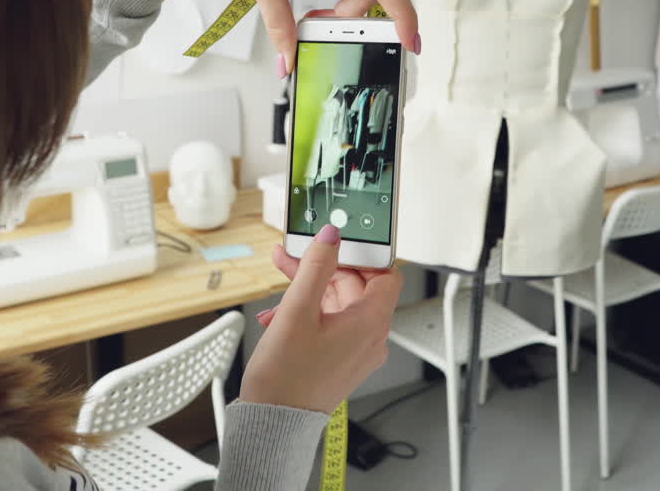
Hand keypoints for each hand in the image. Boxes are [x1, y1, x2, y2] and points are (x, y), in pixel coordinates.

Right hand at [238, 225, 402, 413]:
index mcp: (370, 323)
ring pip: (339, 305)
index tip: (338, 243)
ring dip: (309, 291)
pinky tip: (280, 314)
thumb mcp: (298, 311)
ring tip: (279, 287)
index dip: (363, 255)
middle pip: (356, 287)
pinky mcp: (340, 360)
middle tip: (291, 258)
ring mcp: (356, 351)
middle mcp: (370, 338)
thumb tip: (331, 236)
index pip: (385, 274)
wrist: (273, 422)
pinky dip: (309, 313)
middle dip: (322, 269)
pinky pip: (332, 324)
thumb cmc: (286, 378)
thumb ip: (316, 267)